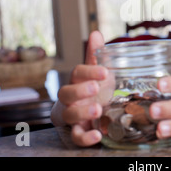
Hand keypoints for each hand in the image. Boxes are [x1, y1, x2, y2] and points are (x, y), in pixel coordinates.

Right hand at [56, 31, 111, 146]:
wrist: (92, 116)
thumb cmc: (94, 91)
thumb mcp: (99, 74)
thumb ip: (96, 56)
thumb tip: (96, 32)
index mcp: (77, 81)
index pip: (77, 73)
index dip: (89, 72)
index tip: (105, 72)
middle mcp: (71, 99)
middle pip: (66, 93)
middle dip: (80, 90)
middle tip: (96, 89)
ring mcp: (72, 116)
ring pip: (69, 115)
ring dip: (82, 112)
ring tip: (98, 110)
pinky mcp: (77, 132)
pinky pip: (76, 137)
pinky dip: (85, 137)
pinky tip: (97, 135)